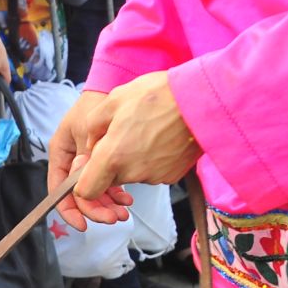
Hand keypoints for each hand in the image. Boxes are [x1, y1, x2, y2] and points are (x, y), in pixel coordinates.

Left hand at [50, 73, 196, 229]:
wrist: (203, 99)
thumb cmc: (158, 95)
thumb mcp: (114, 100)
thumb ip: (93, 126)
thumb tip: (90, 143)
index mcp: (112, 156)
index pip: (86, 191)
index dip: (84, 181)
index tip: (89, 164)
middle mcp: (132, 172)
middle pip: (110, 180)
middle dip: (110, 163)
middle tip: (122, 135)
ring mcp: (154, 176)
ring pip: (132, 175)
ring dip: (132, 159)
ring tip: (146, 131)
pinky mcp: (172, 176)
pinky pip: (153, 172)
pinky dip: (152, 159)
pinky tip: (161, 138)